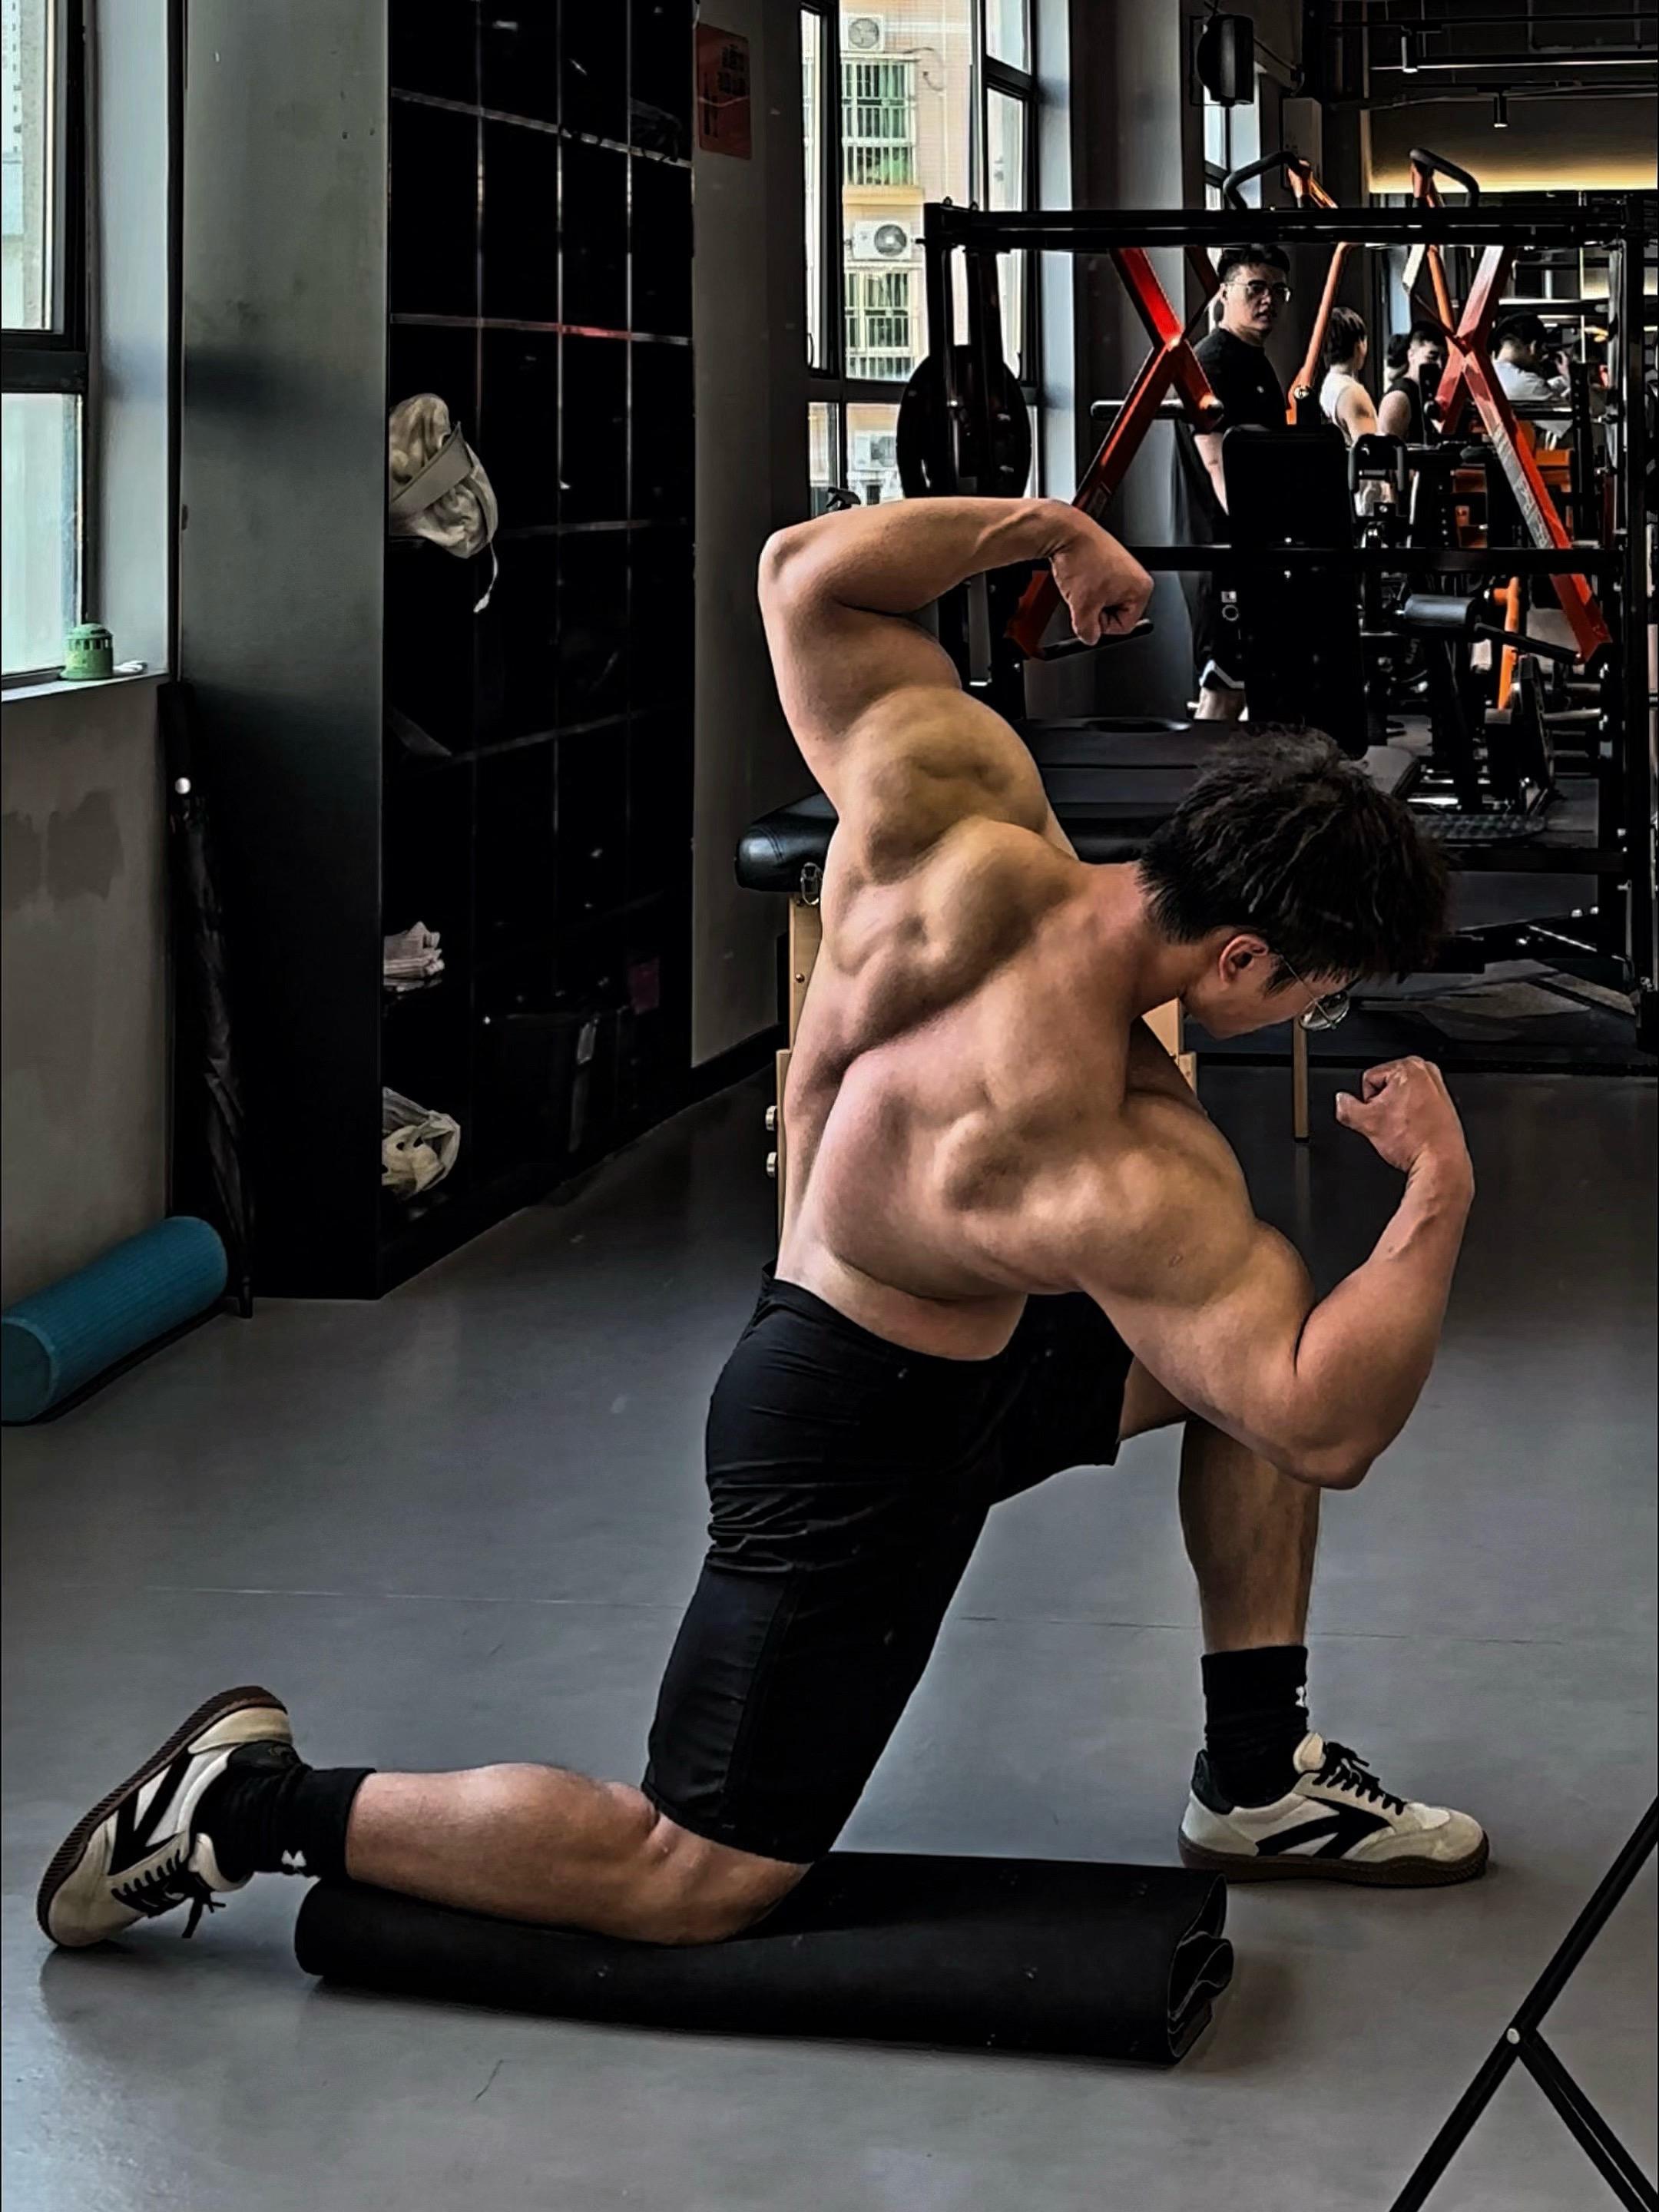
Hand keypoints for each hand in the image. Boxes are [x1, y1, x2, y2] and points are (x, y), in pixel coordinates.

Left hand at [1046, 512, 1153, 646]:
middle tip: (1083, 600)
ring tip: (1081, 586)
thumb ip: (1087, 631)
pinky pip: (1099, 585)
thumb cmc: (1081, 559)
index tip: (1090, 617)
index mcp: (1141, 589)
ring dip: (1090, 598)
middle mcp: (1136, 577)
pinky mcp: (1110, 562)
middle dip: (1096, 610)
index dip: (1103, 626)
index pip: (1124, 626)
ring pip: (1105, 600)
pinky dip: (1087, 585)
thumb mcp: (1082, 606)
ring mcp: (1124, 568)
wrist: (1067, 533)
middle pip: (1116, 613)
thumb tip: (1090, 638)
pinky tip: (1080, 578)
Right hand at [1335, 1058, 1471, 1186]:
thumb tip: (1341, 1101)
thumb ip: (1346, 1107)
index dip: (1368, 1102)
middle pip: (1385, 1085)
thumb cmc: (1413, 1140)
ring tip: (1405, 1128)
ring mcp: (1438, 1086)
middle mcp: (1426, 1071)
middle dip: (1384, 1105)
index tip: (1381, 1116)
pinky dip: (1413, 1116)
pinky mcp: (1445, 1102)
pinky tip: (1415, 1130)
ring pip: (1401, 1096)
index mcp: (1408, 1067)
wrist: (1440, 1161)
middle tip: (1392, 1123)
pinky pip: (1417, 1105)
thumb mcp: (1366, 1123)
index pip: (1368, 1079)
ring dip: (1398, 1111)